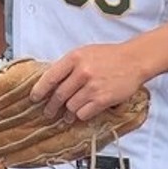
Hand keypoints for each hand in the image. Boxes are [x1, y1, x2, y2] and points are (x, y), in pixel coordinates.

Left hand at [29, 43, 149, 122]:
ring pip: (71, 106)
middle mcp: (82, 72)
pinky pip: (84, 113)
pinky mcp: (103, 99)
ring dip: (67, 113)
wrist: (133, 60)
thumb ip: (68, 65)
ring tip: (66, 115)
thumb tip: (51, 81)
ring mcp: (93, 86)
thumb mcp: (84, 52)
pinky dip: (80, 115)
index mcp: (74, 58)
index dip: (40, 90)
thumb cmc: (108, 56)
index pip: (50, 77)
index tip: (34, 98)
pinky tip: (80, 114)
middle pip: (59, 95)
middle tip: (48, 112)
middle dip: (51, 106)